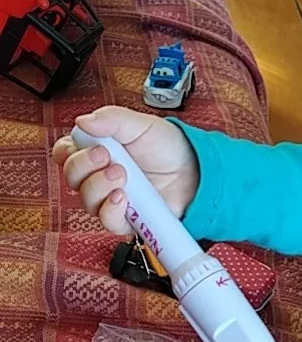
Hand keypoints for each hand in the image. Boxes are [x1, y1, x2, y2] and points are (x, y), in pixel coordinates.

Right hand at [53, 106, 198, 234]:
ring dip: (100, 186)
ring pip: (86, 199)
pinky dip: (110, 210)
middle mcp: (99, 175)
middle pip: (71, 177)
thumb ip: (111, 120)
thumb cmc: (168, 148)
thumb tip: (83, 121)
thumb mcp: (141, 125)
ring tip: (123, 175)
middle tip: (108, 157)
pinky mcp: (125, 218)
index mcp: (97, 149)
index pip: (65, 153)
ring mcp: (110, 198)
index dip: (68, 151)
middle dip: (85, 166)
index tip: (88, 144)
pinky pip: (106, 221)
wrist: (196, 172)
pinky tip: (122, 198)